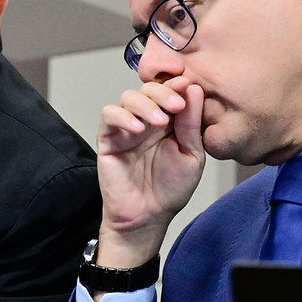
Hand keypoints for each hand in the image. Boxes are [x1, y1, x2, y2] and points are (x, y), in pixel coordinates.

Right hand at [94, 76, 205, 268]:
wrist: (148, 217)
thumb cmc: (170, 190)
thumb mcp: (192, 155)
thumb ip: (191, 124)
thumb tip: (193, 90)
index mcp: (169, 120)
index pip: (169, 91)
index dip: (176, 84)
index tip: (186, 84)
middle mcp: (146, 119)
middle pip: (148, 89)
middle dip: (163, 93)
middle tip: (176, 105)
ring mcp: (126, 127)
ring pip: (128, 97)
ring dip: (146, 104)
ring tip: (160, 121)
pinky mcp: (108, 138)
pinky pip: (108, 115)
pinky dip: (122, 116)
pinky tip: (137, 129)